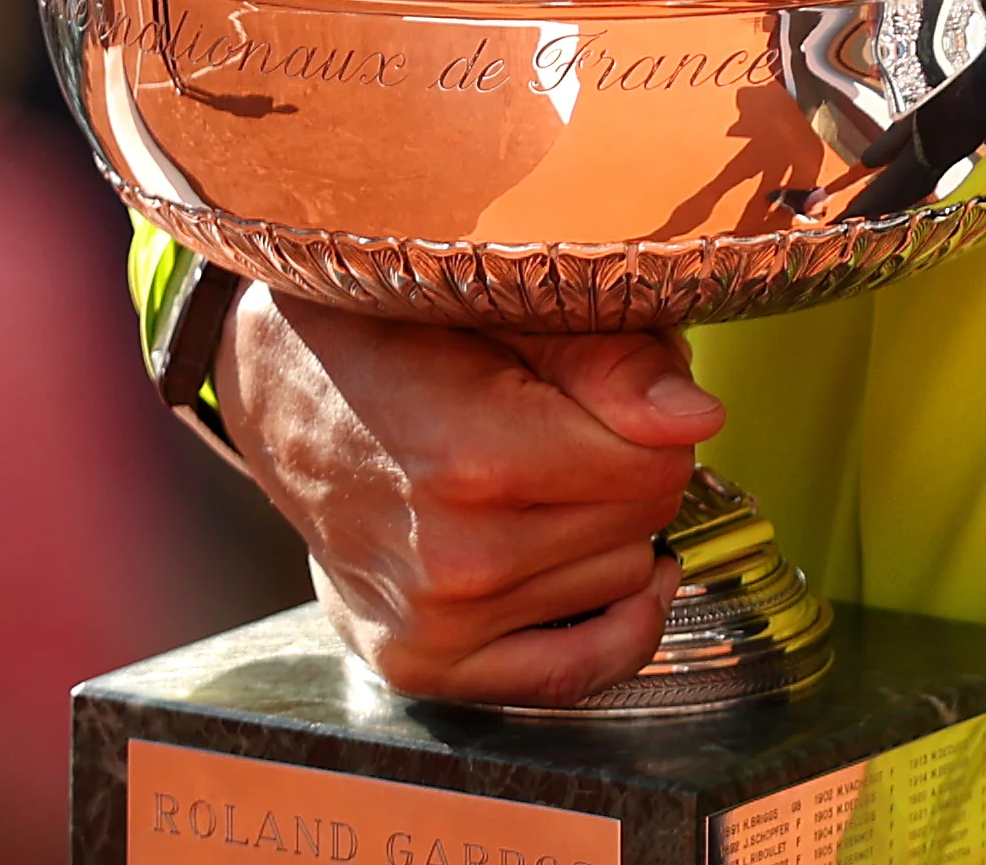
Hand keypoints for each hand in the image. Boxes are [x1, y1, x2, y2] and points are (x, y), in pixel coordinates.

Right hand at [219, 285, 728, 702]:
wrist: (286, 384)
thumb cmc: (401, 334)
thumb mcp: (506, 309)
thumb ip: (612, 362)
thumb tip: (699, 420)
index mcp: (476, 460)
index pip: (661, 464)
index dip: (655, 423)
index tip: (611, 397)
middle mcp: (455, 559)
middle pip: (645, 521)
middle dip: (633, 470)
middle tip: (568, 431)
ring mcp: (435, 625)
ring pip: (622, 584)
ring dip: (606, 536)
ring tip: (540, 485)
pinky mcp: (422, 665)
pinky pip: (573, 675)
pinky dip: (613, 628)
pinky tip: (613, 577)